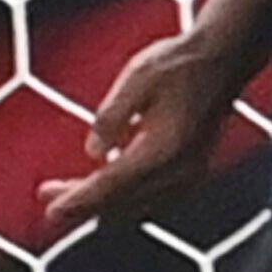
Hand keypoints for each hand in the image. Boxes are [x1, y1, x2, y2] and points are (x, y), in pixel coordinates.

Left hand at [36, 26, 258, 242]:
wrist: (223, 59)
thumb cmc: (180, 64)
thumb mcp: (137, 78)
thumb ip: (112, 117)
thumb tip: (93, 151)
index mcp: (165, 148)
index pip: (113, 184)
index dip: (79, 200)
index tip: (52, 211)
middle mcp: (180, 169)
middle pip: (124, 201)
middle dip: (84, 206)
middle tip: (49, 201)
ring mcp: (190, 173)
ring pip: (138, 204)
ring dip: (104, 204)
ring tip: (69, 196)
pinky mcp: (192, 171)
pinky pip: (153, 197)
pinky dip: (126, 198)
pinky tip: (106, 187)